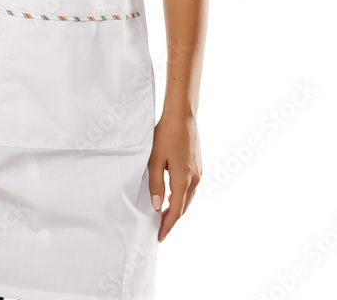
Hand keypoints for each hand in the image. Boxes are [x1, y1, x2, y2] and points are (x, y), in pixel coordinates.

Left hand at [148, 111, 201, 241]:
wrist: (183, 116)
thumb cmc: (166, 134)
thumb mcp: (155, 160)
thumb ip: (156, 184)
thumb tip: (157, 206)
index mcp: (183, 180)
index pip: (175, 211)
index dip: (167, 225)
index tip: (159, 236)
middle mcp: (194, 179)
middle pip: (183, 207)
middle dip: (172, 220)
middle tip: (160, 230)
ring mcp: (198, 173)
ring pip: (188, 198)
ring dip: (178, 209)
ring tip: (165, 217)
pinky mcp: (198, 166)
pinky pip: (191, 189)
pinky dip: (182, 198)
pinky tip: (175, 197)